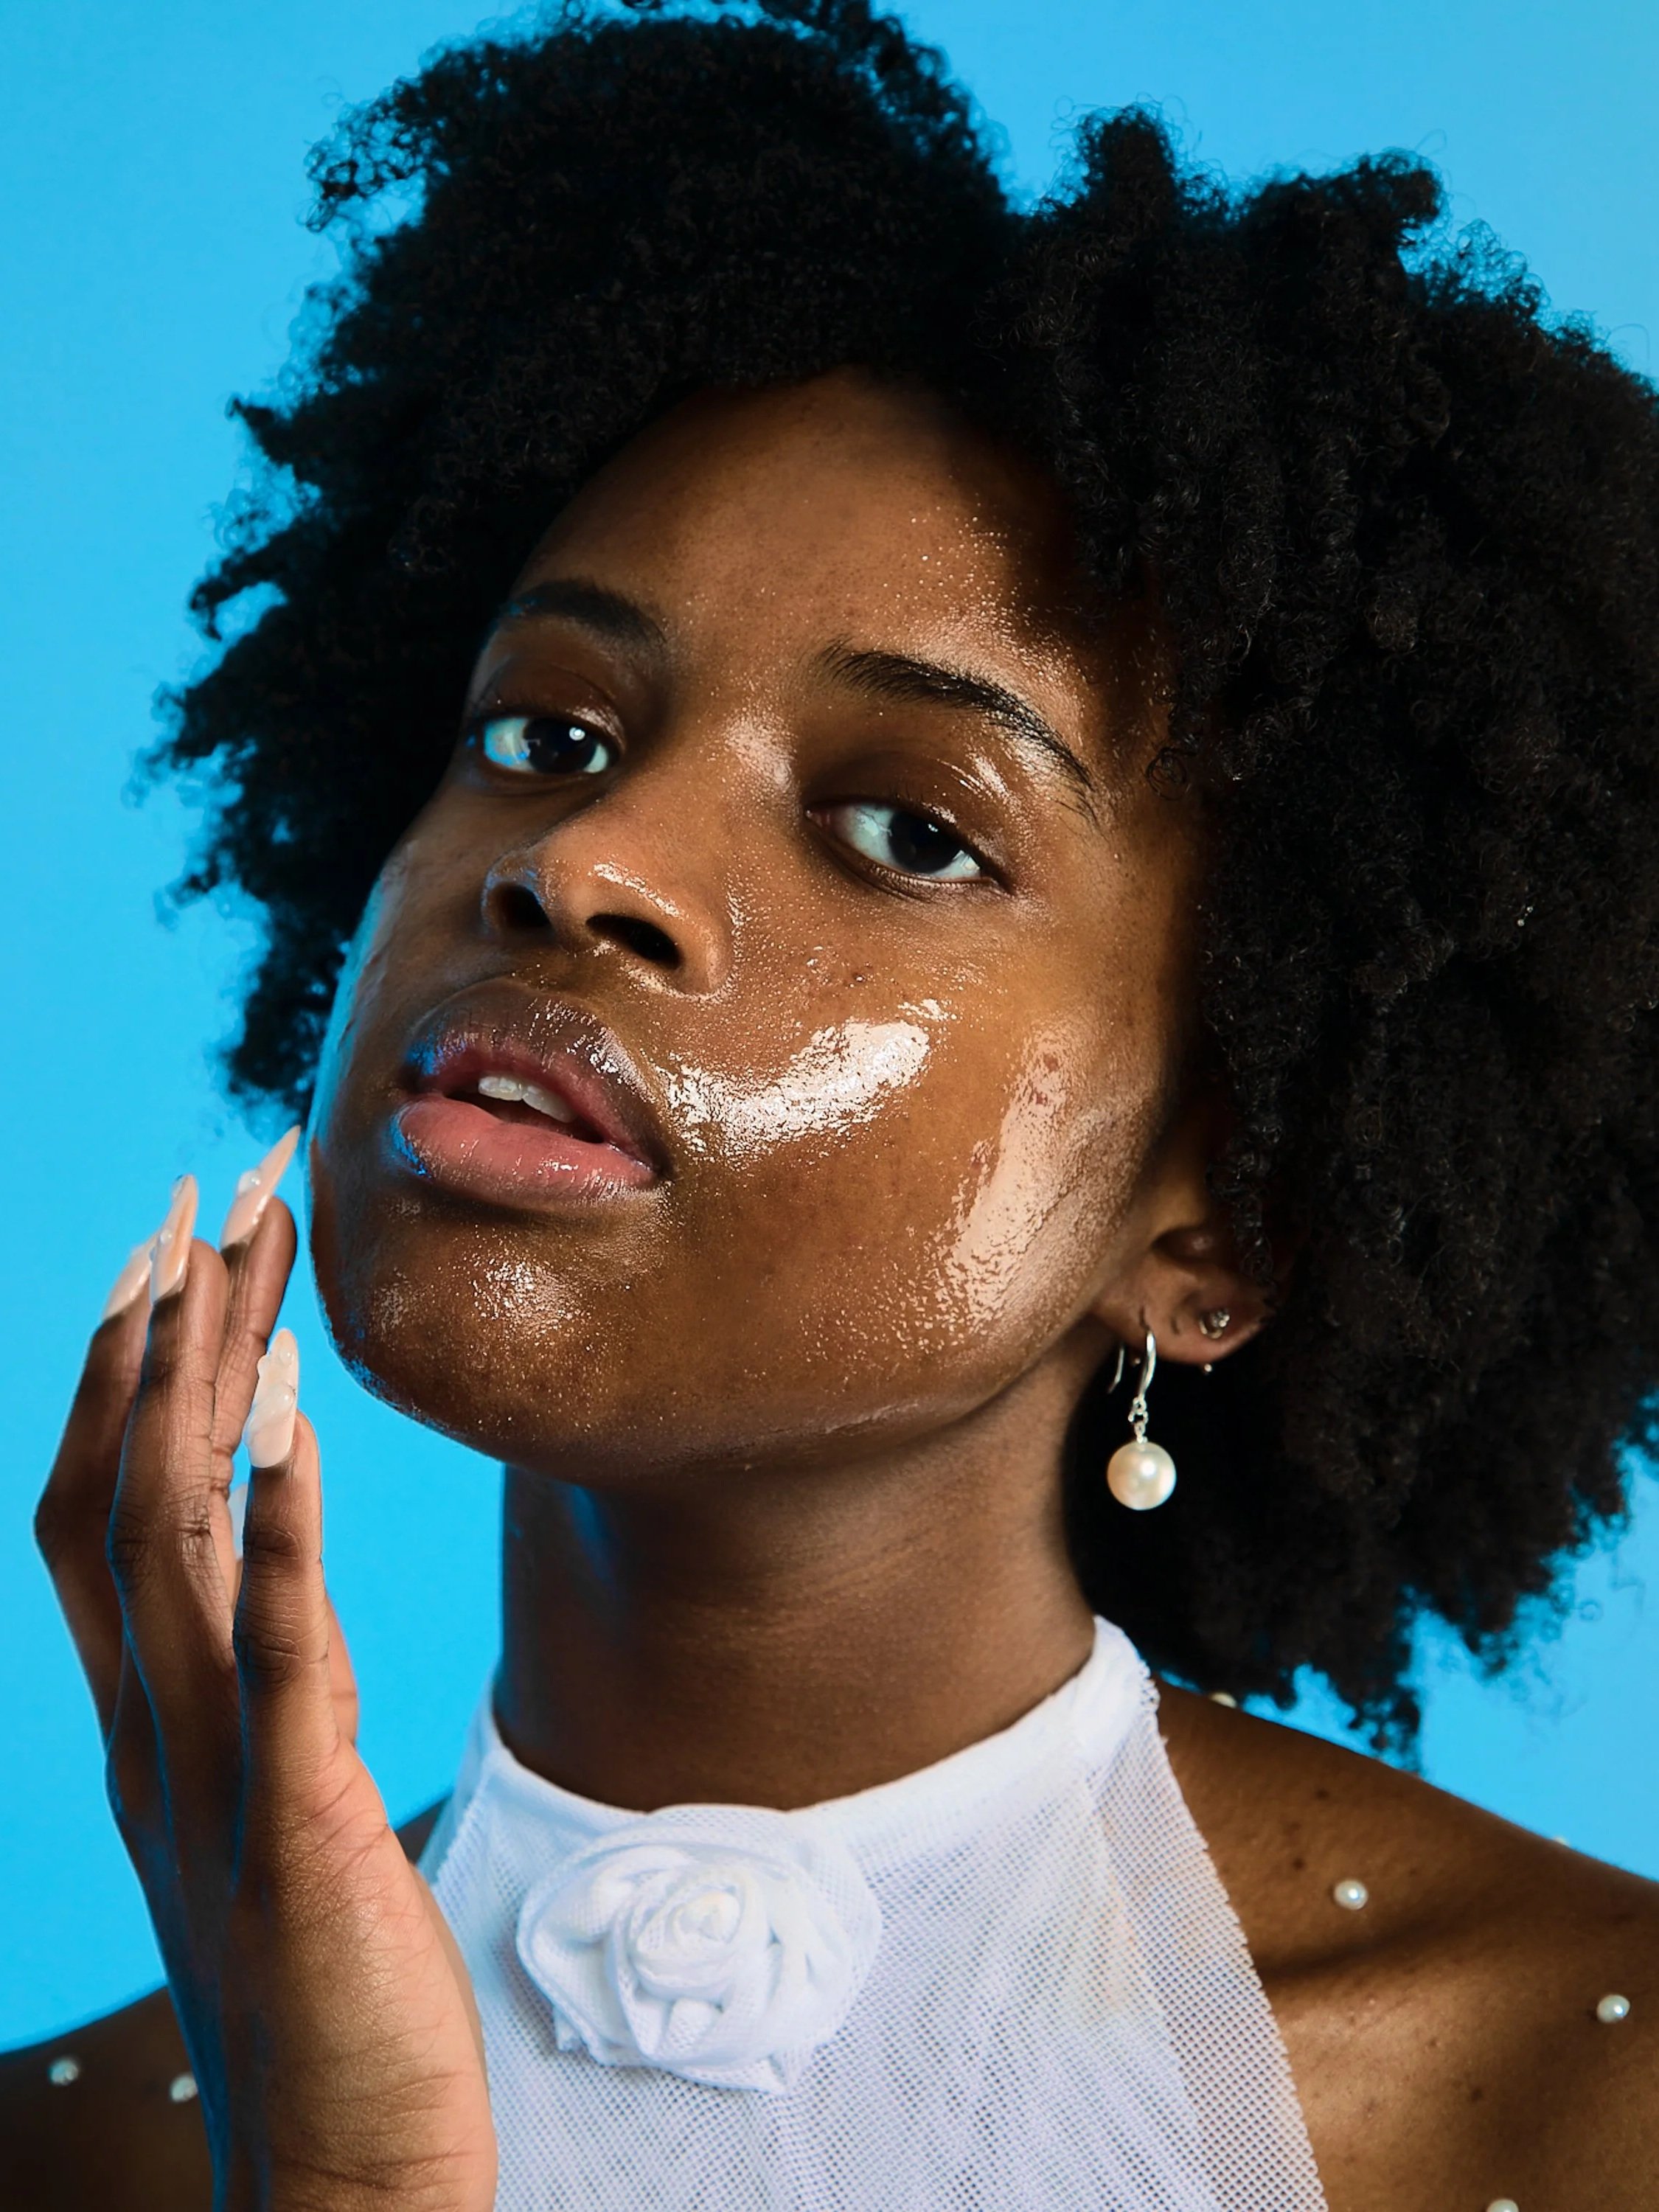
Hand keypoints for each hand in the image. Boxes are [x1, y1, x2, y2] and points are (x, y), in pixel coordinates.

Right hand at [34, 1159, 496, 2211]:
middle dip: (161, 1326)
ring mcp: (205, 1778)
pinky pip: (271, 1643)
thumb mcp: (274, 1833)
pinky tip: (288, 1406)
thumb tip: (289, 1648)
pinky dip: (270, 1517)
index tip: (165, 1248)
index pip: (102, 1515)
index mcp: (147, 1734)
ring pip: (172, 1536)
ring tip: (233, 1240)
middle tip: (208, 1180)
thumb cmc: (329, 2010)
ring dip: (201, 1376)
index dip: (122, 1374)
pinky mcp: (290, 1821)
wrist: (345, 2189)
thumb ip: (261, 1728)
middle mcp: (148, 1738)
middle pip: (125, 1484)